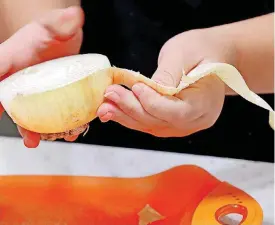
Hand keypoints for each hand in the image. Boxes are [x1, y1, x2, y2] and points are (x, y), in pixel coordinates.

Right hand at [0, 6, 83, 147]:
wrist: (61, 41)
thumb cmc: (53, 31)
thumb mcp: (57, 25)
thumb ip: (63, 22)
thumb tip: (73, 16)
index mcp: (13, 59)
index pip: (0, 69)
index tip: (0, 108)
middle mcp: (20, 78)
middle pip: (11, 103)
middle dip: (18, 123)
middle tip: (29, 139)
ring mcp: (35, 91)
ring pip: (31, 113)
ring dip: (37, 130)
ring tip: (49, 139)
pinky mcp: (50, 97)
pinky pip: (50, 114)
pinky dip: (56, 125)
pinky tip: (69, 130)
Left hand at [97, 28, 236, 136]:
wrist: (211, 57)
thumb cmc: (201, 50)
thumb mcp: (186, 53)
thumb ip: (168, 73)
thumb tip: (146, 90)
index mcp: (206, 103)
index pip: (178, 112)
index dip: (154, 103)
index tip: (135, 88)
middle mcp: (195, 120)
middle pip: (160, 122)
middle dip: (132, 109)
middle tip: (109, 95)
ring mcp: (183, 124)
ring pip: (151, 126)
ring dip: (125, 116)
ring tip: (104, 106)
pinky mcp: (171, 122)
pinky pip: (149, 123)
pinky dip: (130, 117)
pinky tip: (113, 109)